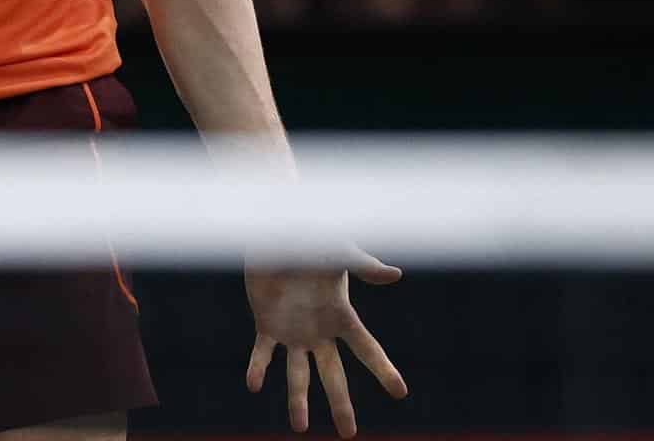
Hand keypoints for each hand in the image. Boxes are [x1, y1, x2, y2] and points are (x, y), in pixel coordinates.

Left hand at [245, 247, 406, 435]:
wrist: (275, 233)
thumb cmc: (311, 239)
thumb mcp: (339, 253)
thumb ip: (364, 267)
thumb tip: (396, 275)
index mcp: (341, 315)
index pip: (367, 349)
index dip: (383, 370)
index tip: (400, 392)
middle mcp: (319, 330)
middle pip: (333, 374)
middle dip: (341, 403)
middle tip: (348, 434)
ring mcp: (293, 330)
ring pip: (298, 373)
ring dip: (298, 400)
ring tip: (300, 428)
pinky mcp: (266, 323)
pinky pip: (262, 353)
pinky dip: (258, 368)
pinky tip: (253, 385)